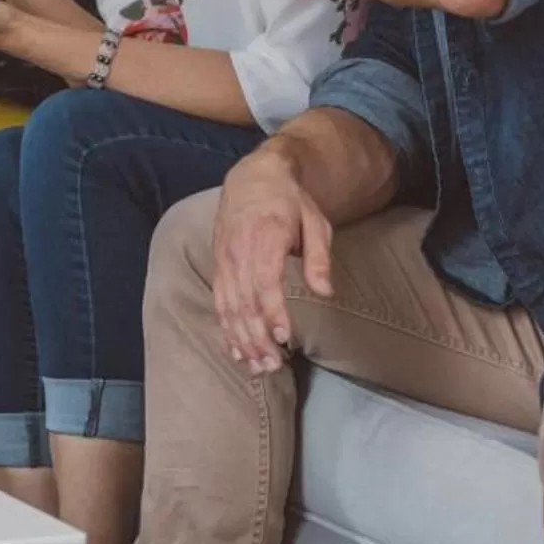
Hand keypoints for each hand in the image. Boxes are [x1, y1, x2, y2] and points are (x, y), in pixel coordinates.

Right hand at [210, 146, 335, 375]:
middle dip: (257, 337)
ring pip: (229, 307)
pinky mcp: (218, 266)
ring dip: (241, 339)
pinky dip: (226, 328)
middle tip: (273, 365)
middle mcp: (238, 251)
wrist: (253, 178)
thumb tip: (325, 292)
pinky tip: (236, 350)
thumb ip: (319, 257)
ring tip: (257, 366)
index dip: (272, 313)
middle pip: (244, 301)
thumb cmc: (289, 202)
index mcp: (264, 237)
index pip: (265, 282)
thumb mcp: (315, 221)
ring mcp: (224, 260)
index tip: (284, 338)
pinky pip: (219, 302)